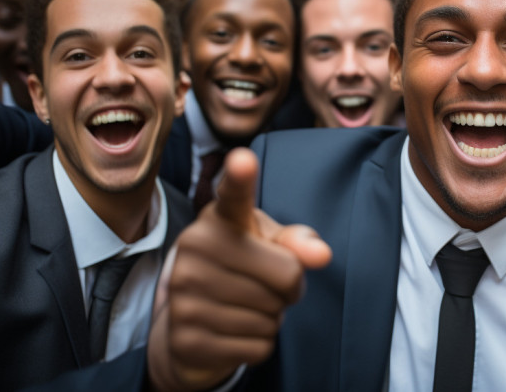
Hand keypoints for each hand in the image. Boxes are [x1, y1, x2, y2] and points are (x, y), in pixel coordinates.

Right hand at [147, 148, 331, 390]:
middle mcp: (194, 248)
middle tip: (265, 286)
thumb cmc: (241, 270)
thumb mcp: (270, 246)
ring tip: (246, 306)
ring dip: (272, 318)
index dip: (240, 177)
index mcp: (220, 218)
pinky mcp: (186, 337)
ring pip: (272, 315)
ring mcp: (183, 292)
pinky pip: (258, 346)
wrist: (190, 322)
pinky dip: (260, 344)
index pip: (234, 195)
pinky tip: (235, 331)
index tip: (243, 160)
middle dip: (289, 290)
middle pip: (287, 276)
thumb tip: (321, 254)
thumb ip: (297, 243)